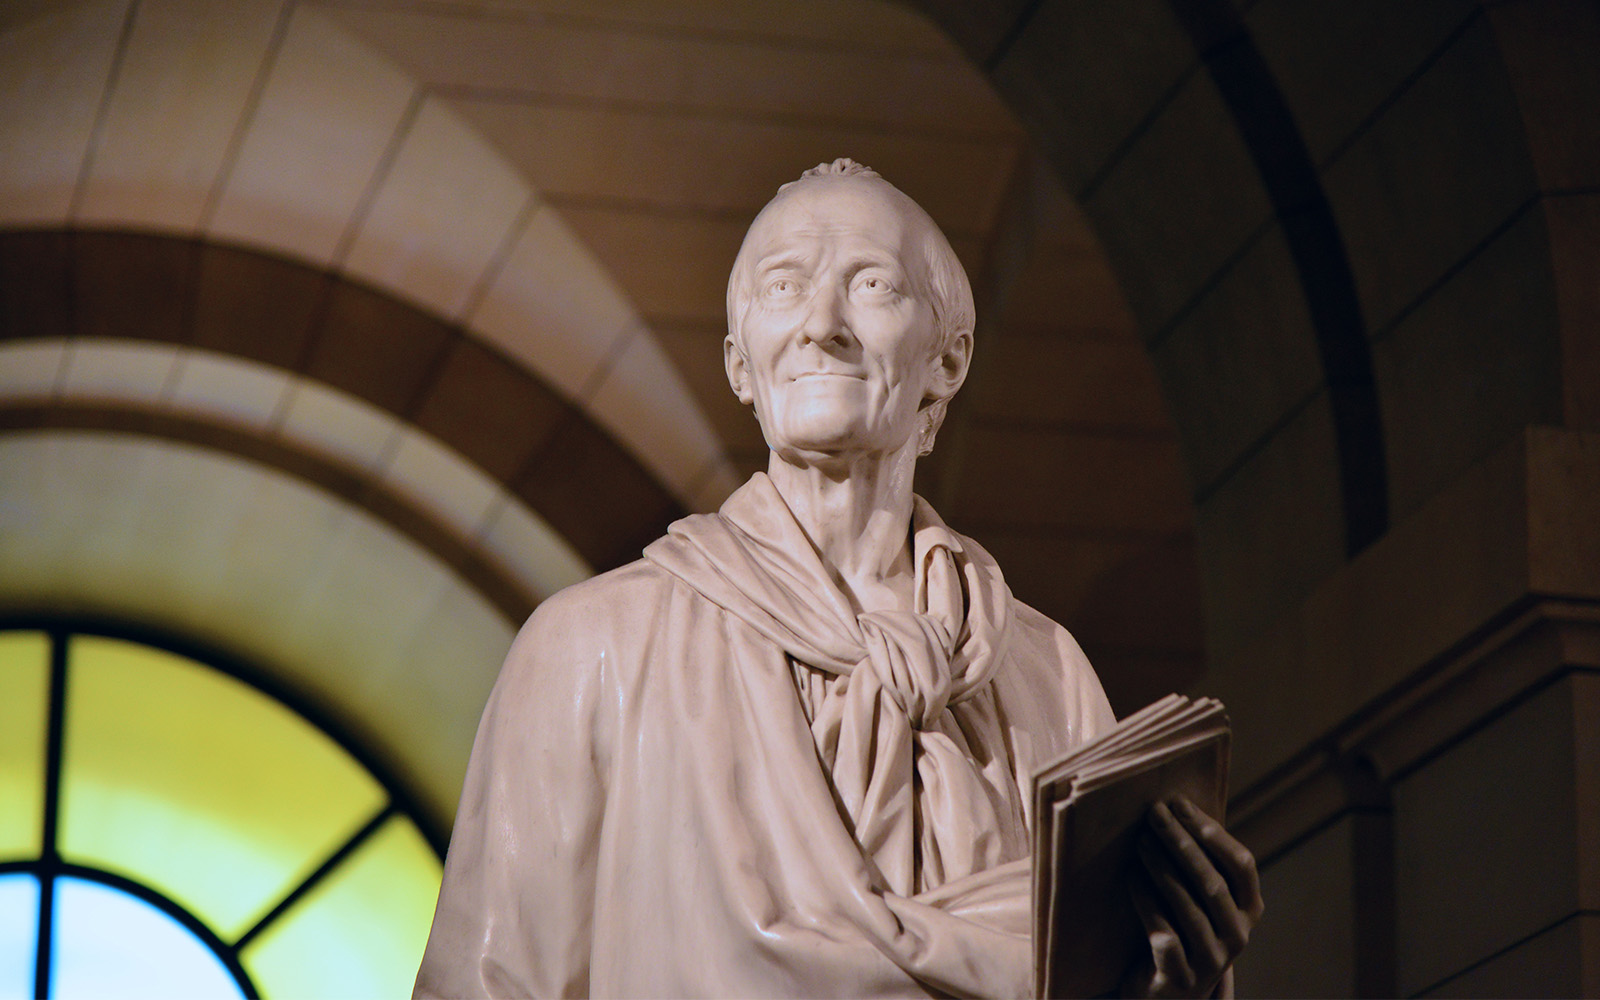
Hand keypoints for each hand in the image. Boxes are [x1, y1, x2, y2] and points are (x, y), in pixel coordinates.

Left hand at [1122, 797, 1263, 997]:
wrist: (1168, 992)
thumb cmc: (1183, 927)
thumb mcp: (1202, 898)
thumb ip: (1201, 862)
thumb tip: (1175, 805)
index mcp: (1249, 909)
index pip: (1241, 864)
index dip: (1212, 832)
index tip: (1180, 804)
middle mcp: (1238, 935)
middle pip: (1212, 882)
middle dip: (1181, 843)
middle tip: (1154, 814)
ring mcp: (1211, 959)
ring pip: (1188, 907)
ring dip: (1161, 868)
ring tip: (1140, 840)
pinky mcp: (1181, 977)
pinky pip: (1163, 934)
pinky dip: (1146, 901)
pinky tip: (1130, 876)